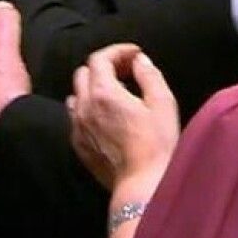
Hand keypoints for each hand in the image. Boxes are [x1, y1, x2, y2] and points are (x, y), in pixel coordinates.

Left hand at [67, 44, 179, 189]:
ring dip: (93, 87)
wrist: (141, 185)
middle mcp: (84, 106)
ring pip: (76, 95)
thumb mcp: (163, 103)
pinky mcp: (78, 146)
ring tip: (116, 93)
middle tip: (127, 71)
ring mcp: (78, 127)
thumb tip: (139, 61)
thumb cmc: (157, 144)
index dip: (118, 51)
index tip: (136, 55)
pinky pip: (75, 117)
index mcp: (104, 92)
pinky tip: (107, 117)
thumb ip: (149, 75)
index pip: (99, 58)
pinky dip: (88, 108)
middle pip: (83, 73)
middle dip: (105, 66)